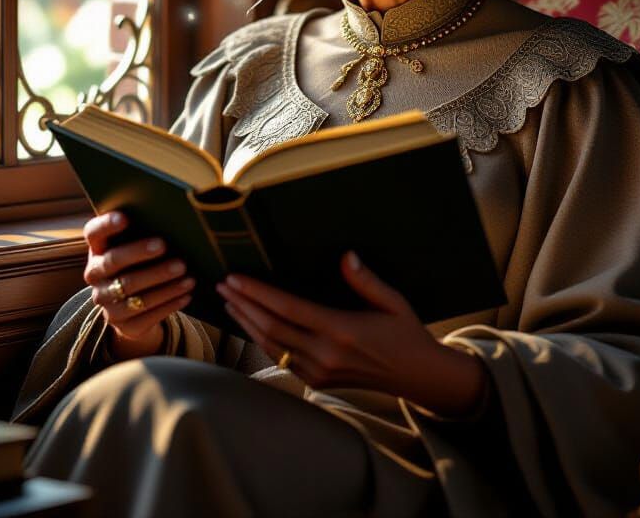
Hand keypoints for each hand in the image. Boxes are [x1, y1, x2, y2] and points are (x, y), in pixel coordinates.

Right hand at [82, 212, 194, 360]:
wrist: (135, 308)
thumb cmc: (142, 265)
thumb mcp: (137, 248)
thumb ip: (145, 234)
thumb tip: (172, 220)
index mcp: (98, 250)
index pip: (93, 233)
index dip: (106, 224)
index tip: (125, 217)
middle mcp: (95, 276)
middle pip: (113, 261)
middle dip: (139, 252)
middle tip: (164, 245)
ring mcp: (106, 302)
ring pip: (131, 290)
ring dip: (161, 282)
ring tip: (187, 275)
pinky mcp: (122, 325)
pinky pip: (145, 314)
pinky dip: (168, 304)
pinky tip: (186, 294)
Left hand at [216, 251, 489, 417]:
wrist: (418, 376)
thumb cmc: (406, 333)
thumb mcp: (393, 301)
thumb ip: (366, 280)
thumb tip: (346, 255)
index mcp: (341, 330)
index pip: (288, 308)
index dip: (258, 293)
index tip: (235, 278)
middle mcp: (325, 354)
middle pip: (271, 328)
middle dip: (243, 305)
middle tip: (221, 285)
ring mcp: (320, 372)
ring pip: (272, 346)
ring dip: (246, 323)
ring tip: (228, 302)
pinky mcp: (318, 382)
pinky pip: (282, 358)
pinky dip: (262, 340)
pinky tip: (251, 325)